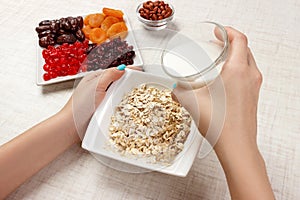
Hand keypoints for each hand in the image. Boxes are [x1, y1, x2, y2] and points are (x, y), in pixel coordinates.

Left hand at [61, 66, 140, 140]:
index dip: (127, 70)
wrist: (71, 127)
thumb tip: (121, 68)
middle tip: (141, 81)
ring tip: (138, 93)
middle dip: (129, 81)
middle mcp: (98, 88)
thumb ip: (108, 75)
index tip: (139, 70)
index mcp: (95, 79)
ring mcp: (101, 100)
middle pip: (117, 82)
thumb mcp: (95, 86)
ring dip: (127, 94)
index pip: (114, 71)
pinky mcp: (103, 111)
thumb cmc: (79, 106)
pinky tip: (128, 106)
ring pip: (118, 94)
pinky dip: (123, 104)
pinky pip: (116, 105)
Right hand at [173, 27, 273, 198]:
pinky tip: (224, 80)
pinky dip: (238, 70)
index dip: (228, 31)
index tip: (218, 32)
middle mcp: (250, 76)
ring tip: (220, 60)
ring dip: (236, 56)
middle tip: (217, 43)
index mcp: (238, 70)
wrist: (237, 146)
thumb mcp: (192, 102)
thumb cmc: (221, 124)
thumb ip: (178, 92)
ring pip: (248, 62)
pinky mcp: (253, 97)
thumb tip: (174, 89)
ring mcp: (254, 87)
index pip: (239, 39)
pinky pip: (248, 76)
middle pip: (245, 49)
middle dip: (231, 43)